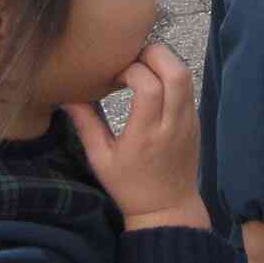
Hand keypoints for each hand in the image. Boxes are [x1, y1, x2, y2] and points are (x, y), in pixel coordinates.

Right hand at [64, 45, 207, 230]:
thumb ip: (87, 125)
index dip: (131, 70)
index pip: (148, 86)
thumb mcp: (101, 159)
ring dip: (165, 61)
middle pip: (175, 72)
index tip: (114, 75)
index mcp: (146, 134)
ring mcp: (189, 120)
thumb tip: (68, 97)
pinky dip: (172, 76)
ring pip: (186, 76)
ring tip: (142, 65)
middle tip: (131, 57)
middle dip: (154, 55)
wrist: (167, 207)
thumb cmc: (128, 185)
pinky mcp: (196, 120)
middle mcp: (172, 123)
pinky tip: (154, 81)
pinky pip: (188, 88)